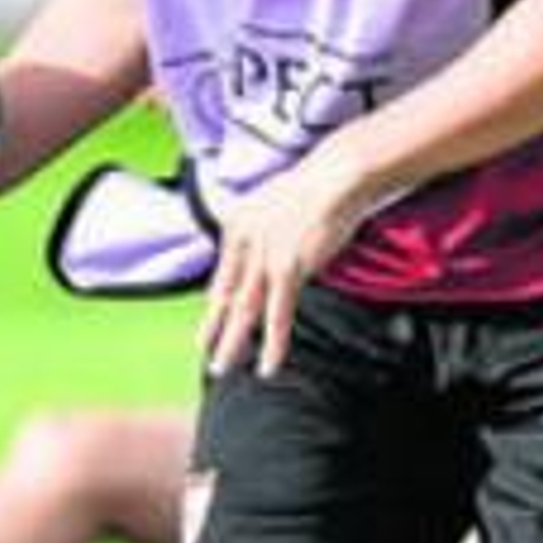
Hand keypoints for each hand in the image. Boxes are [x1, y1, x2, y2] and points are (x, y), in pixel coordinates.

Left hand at [200, 144, 372, 379]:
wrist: (338, 175)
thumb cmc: (320, 187)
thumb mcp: (279, 205)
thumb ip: (268, 230)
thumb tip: (274, 253)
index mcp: (239, 223)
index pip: (225, 271)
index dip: (218, 300)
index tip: (213, 319)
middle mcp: (244, 240)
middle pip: (226, 293)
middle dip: (214, 327)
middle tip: (204, 352)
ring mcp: (264, 255)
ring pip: (244, 309)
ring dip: (233, 342)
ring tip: (222, 367)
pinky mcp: (288, 268)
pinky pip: (278, 314)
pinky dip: (273, 343)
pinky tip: (268, 365)